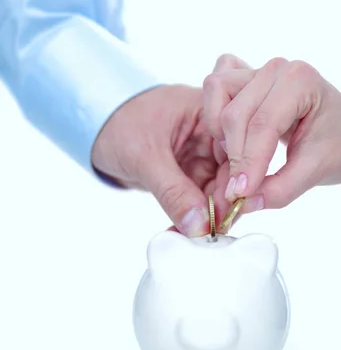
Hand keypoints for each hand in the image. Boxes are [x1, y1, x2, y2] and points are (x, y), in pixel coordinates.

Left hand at [91, 84, 230, 235]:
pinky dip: (194, 216)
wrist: (94, 125)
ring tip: (197, 237)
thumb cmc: (118, 123)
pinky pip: (200, 198)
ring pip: (217, 190)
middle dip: (223, 204)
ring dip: (208, 215)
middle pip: (232, 172)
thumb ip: (173, 191)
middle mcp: (212, 132)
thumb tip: (199, 225)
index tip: (228, 213)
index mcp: (209, 112)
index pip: (235, 149)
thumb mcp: (145, 156)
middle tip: (212, 232)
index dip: (237, 182)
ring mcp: (202, 153)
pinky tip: (188, 232)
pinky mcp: (190, 171)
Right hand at [203, 54, 340, 210]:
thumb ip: (281, 189)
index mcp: (301, 81)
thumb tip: (242, 204)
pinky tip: (231, 141)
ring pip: (217, 96)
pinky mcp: (244, 78)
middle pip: (234, 114)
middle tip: (239, 189)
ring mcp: (258, 70)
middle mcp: (277, 68)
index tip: (239, 195)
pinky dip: (215, 117)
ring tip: (239, 161)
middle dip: (234, 156)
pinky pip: (215, 91)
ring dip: (221, 135)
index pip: (262, 125)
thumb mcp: (318, 171)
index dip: (248, 163)